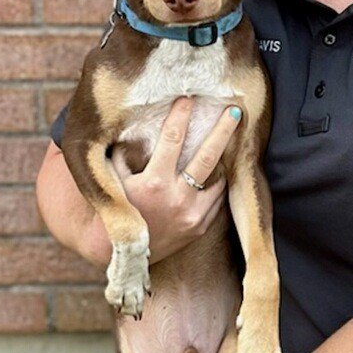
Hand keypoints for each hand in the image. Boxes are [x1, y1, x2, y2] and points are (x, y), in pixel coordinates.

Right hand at [113, 97, 240, 264]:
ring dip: (225, 160)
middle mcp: (178, 198)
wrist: (125, 253)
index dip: (180, 116)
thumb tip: (132, 125)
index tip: (188, 98)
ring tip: (234, 140)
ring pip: (218, 180)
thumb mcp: (115, 180)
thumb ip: (124, 154)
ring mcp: (193, 215)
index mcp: (155, 183)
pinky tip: (221, 171)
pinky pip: (216, 200)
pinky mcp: (200, 227)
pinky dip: (217, 185)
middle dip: (223, 130)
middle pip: (208, 156)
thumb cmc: (119, 209)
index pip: (171, 140)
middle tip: (236, 110)